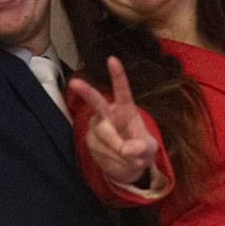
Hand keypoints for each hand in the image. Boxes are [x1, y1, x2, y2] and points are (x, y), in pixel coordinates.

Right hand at [68, 57, 159, 188]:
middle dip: (86, 92)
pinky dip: (116, 162)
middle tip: (75, 82)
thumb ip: (143, 147)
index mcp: (125, 109)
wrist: (129, 166)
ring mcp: (96, 129)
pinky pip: (103, 154)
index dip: (117, 75)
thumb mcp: (149, 148)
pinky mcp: (90, 143)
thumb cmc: (141, 148)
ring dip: (122, 154)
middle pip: (96, 103)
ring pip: (106, 139)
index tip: (112, 59)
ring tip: (131, 158)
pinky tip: (119, 161)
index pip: (122, 90)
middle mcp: (107, 115)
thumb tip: (129, 150)